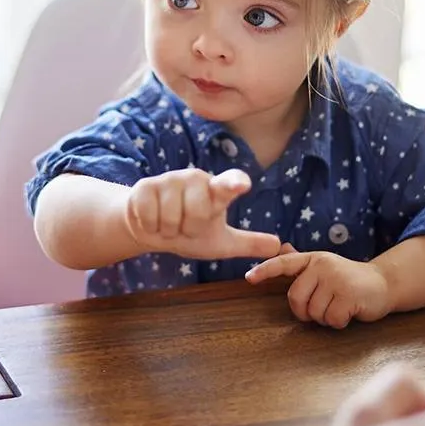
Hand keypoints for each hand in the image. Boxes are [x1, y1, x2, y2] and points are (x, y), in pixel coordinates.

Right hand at [125, 168, 280, 259]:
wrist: (150, 228)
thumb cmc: (188, 231)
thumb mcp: (219, 242)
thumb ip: (248, 243)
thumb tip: (279, 247)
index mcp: (216, 190)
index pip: (229, 183)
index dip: (235, 184)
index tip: (242, 185)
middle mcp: (195, 178)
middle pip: (197, 213)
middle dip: (189, 229)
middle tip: (185, 227)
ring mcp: (169, 179)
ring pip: (170, 217)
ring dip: (168, 230)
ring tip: (167, 224)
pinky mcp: (145, 186)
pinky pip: (148, 215)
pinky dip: (150, 226)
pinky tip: (151, 220)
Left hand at [245, 244, 390, 327]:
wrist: (383, 283)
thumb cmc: (348, 279)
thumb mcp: (324, 267)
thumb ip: (302, 262)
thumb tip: (281, 248)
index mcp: (313, 259)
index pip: (284, 263)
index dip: (265, 270)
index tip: (249, 278)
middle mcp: (323, 266)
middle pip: (296, 298)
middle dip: (305, 311)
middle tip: (322, 308)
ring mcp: (336, 279)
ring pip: (314, 312)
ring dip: (324, 318)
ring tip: (339, 306)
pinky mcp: (349, 295)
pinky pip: (331, 320)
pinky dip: (338, 323)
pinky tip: (348, 312)